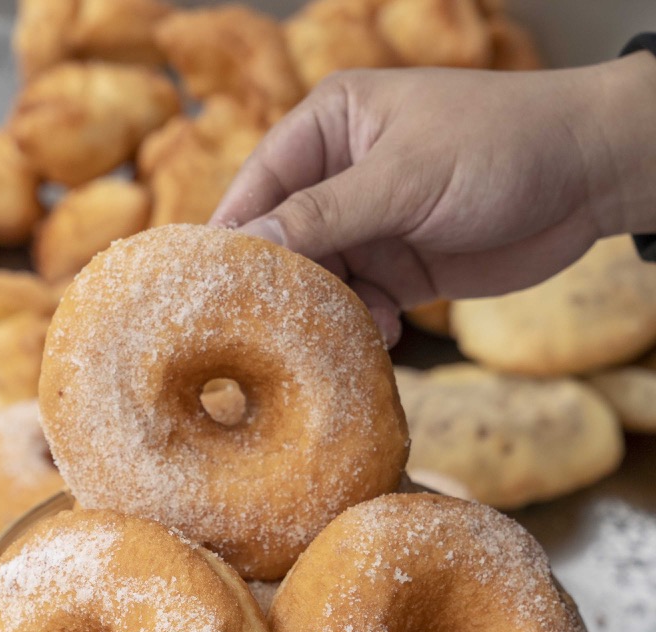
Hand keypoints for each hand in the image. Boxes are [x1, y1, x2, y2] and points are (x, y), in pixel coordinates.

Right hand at [212, 54, 655, 344]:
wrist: (590, 177)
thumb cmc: (501, 146)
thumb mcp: (404, 178)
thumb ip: (324, 215)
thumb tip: (248, 243)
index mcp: (329, 127)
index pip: (258, 184)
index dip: (235, 235)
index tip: (209, 286)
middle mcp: (339, 177)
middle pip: (283, 241)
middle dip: (281, 285)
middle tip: (268, 331)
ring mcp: (368, 225)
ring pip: (318, 280)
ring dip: (325, 312)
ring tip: (335, 335)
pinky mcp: (397, 268)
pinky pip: (358, 303)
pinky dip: (363, 323)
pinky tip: (385, 332)